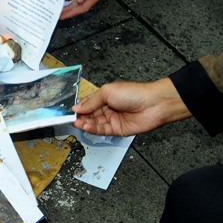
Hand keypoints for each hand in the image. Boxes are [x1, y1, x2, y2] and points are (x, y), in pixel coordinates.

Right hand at [72, 79, 191, 136]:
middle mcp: (108, 108)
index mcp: (105, 96)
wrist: (154, 104)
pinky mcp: (117, 130)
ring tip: (76, 123)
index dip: (79, 107)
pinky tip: (86, 126)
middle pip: (89, 114)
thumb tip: (77, 107)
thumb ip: (91, 101)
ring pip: (94, 123)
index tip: (69, 111)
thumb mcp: (107, 92)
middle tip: (70, 119)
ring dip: (85, 123)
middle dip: (80, 116)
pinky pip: (102, 131)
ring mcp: (113, 119)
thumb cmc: (134, 93)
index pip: (88, 103)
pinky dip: (93, 129)